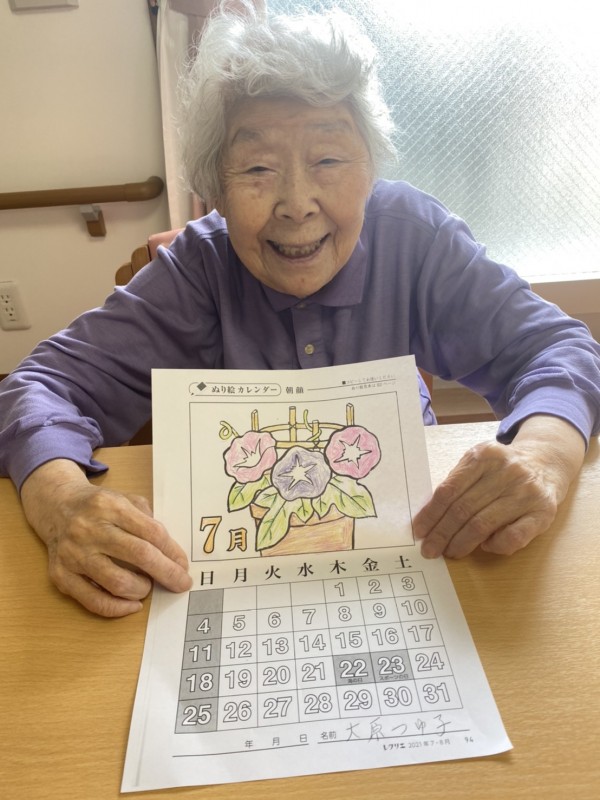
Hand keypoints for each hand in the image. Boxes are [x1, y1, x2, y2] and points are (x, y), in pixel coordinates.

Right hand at [21, 459, 191, 616]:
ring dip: (141, 589)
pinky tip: (132, 604)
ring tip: (147, 586)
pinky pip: (94, 600)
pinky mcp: (61, 576)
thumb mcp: (125, 499)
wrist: (56, 507)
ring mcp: (74, 554)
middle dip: (167, 573)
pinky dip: (118, 608)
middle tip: (181, 583)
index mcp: (110, 506)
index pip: (151, 533)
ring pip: (118, 582)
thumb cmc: (99, 507)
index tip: (183, 566)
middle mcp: (90, 529)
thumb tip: (172, 555)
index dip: (173, 552)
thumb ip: (148, 521)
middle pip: (139, 555)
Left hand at [413, 416, 585, 558]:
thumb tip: (429, 518)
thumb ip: (457, 483)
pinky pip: (513, 537)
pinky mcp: (543, 512)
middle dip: (442, 533)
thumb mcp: (478, 464)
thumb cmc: (502, 470)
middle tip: (430, 549)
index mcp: (484, 456)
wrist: (546, 463)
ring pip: (483, 524)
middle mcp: (507, 472)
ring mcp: (526, 492)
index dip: (431, 514)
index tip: (419, 532)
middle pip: (463, 509)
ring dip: (462, 543)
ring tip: (450, 552)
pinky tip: (485, 546)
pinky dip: (495, 545)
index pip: (449, 490)